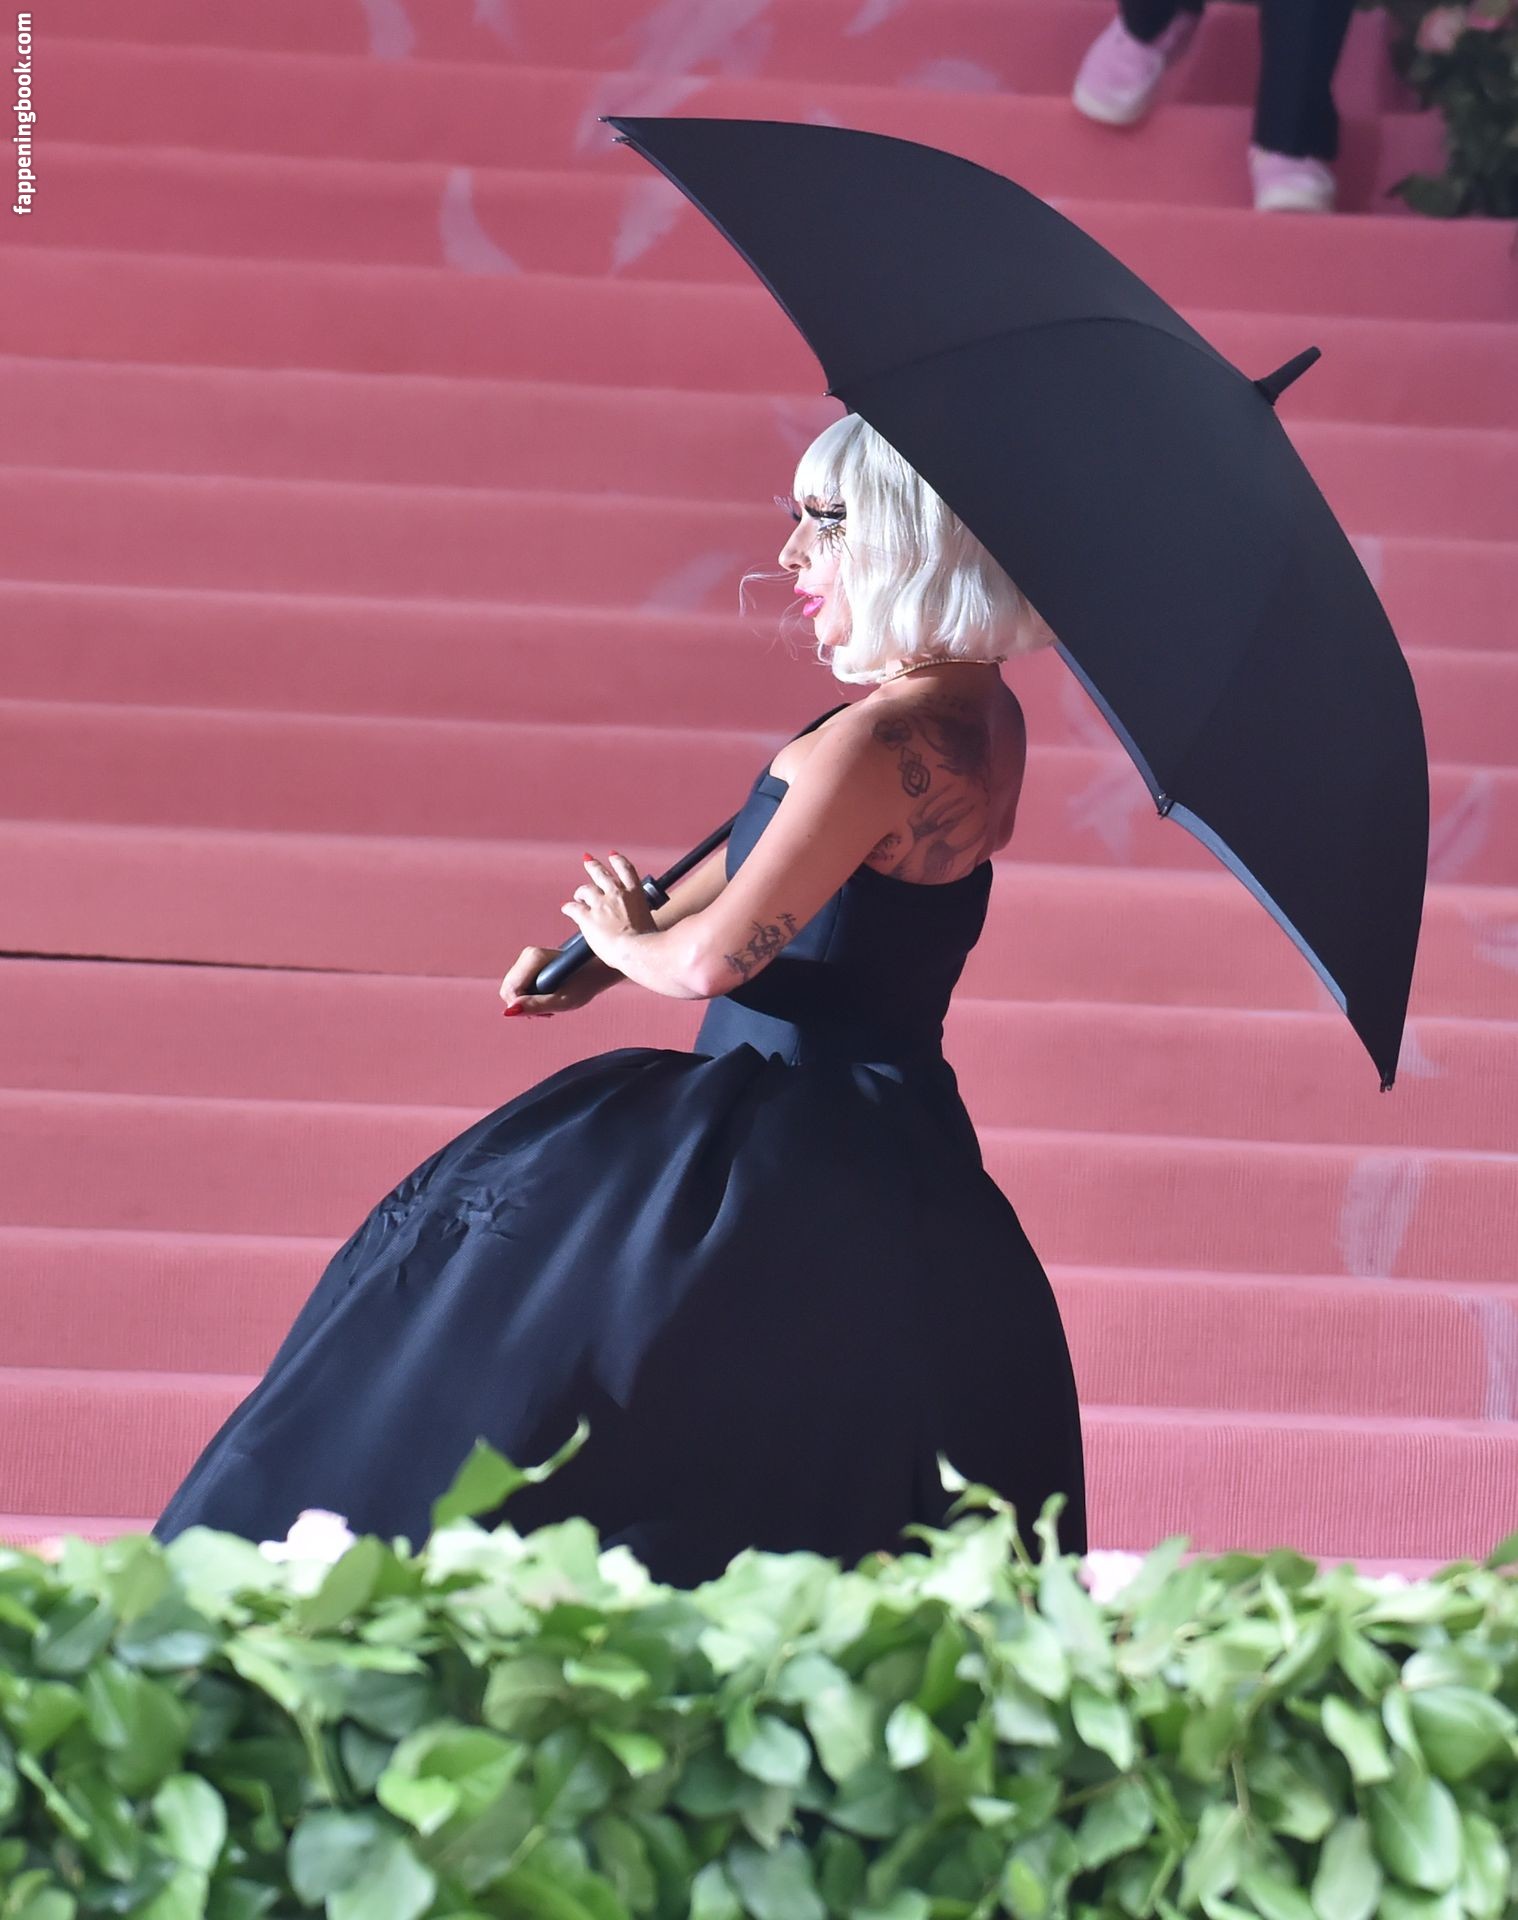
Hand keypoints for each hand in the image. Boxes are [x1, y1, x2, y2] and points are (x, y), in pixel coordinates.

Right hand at [500, 943, 612, 1017]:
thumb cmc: (585, 984)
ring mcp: (527, 958)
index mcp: (534, 958)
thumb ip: (536, 1005)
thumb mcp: (562, 1001)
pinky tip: (547, 998)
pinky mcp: (530, 964)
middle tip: (547, 1013)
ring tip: (550, 1006)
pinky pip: (518, 986)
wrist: (598, 970)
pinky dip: (530, 997)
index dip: (522, 1007)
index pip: (510, 990)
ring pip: (512, 989)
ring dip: (527, 1002)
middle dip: (523, 1005)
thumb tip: (509, 1012)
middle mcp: (527, 954)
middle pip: (508, 989)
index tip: (543, 1014)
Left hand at [559, 850, 656, 968]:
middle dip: (594, 866)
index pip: (626, 870)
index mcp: (636, 895)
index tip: (613, 855)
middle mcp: (617, 894)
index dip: (618, 861)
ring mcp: (601, 904)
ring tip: (578, 894)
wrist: (639, 951)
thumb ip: (640, 920)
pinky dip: (569, 908)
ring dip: (581, 891)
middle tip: (588, 860)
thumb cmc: (649, 944)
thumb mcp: (651, 924)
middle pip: (602, 874)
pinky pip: (573, 908)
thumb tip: (639, 928)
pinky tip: (567, 909)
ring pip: (585, 890)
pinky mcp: (588, 917)